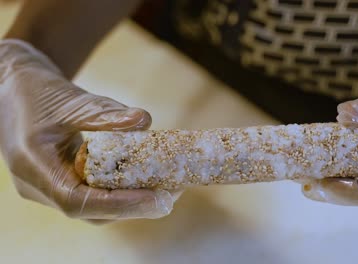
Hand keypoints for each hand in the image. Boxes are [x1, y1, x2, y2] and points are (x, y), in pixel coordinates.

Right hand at [0, 39, 178, 219]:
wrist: (13, 89)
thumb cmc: (37, 92)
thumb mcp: (71, 99)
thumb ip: (105, 114)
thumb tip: (145, 121)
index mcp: (33, 166)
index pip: (77, 202)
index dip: (121, 204)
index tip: (159, 198)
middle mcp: (38, 187)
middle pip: (92, 211)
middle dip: (136, 205)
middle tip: (173, 193)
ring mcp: (48, 188)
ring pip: (95, 207)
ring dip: (133, 200)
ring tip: (168, 186)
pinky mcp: (61, 182)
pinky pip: (93, 193)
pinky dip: (122, 189)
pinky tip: (147, 177)